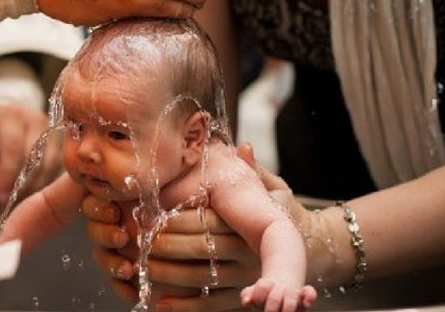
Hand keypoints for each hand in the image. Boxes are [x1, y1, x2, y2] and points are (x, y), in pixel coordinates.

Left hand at [0, 105, 61, 206]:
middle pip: (35, 157)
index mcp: (8, 118)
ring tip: (19, 200)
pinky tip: (31, 192)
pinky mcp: (59, 141)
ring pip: (49, 164)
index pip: (12, 147)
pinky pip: (56, 167)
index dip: (8, 174)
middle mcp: (33, 120)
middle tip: (10, 203)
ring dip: (35, 186)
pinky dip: (44, 182)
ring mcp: (50, 130)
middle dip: (23, 184)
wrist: (7, 112)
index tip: (1, 198)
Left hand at [82, 143, 324, 310]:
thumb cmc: (280, 214)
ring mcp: (246, 278)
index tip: (147, 220)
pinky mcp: (242, 299)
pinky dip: (185, 307)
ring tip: (142, 267)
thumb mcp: (272, 189)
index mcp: (250, 222)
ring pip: (201, 279)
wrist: (307, 251)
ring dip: (167, 275)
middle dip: (164, 247)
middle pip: (200, 250)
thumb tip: (245, 147)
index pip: (204, 222)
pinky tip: (161, 303)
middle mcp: (249, 252)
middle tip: (137, 242)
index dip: (172, 222)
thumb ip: (253, 171)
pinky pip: (211, 305)